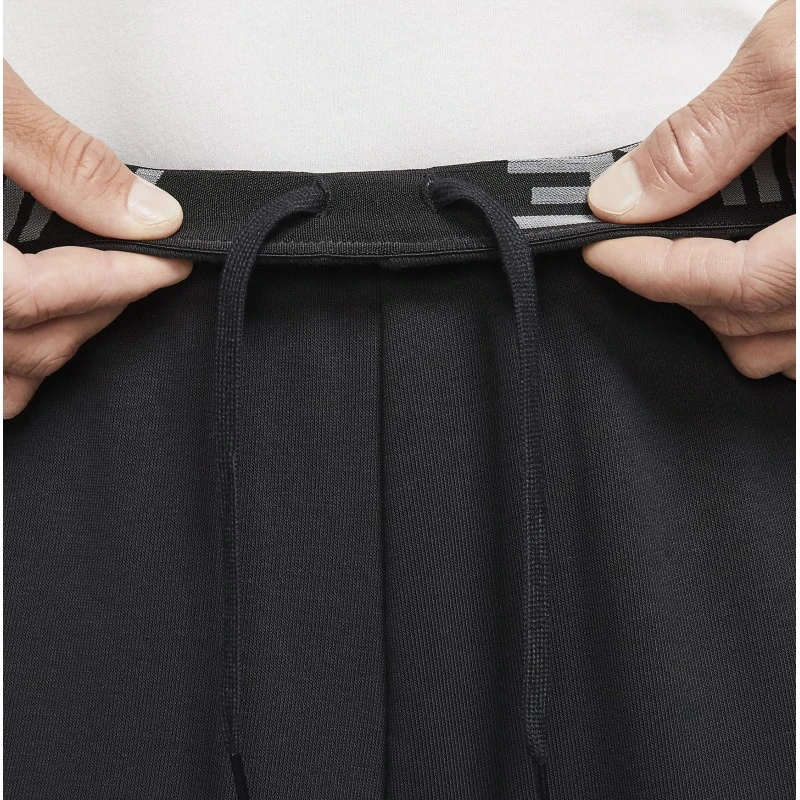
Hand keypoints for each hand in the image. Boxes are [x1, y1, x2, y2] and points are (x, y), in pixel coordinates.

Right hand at [3, 61, 191, 417]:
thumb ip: (61, 163)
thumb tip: (143, 213)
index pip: (37, 297)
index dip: (119, 282)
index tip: (167, 265)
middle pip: (24, 346)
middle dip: (100, 310)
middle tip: (143, 273)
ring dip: (54, 346)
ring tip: (96, 297)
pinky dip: (9, 367)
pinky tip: (33, 328)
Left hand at [583, 0, 795, 379]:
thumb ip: (708, 135)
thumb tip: (629, 195)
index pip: (733, 284)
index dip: (651, 270)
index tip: (603, 248)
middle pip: (755, 326)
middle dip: (681, 288)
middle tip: (643, 243)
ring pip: (789, 352)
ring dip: (729, 313)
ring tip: (696, 255)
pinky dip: (780, 319)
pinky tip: (763, 270)